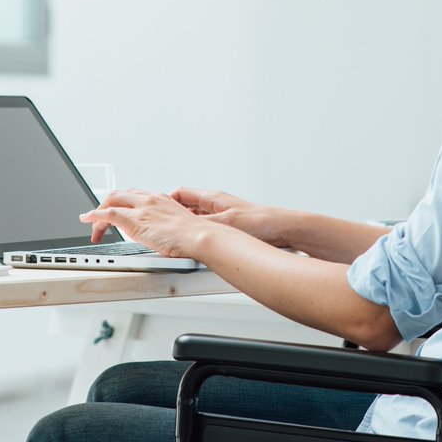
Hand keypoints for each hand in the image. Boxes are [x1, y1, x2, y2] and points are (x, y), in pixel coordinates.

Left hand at [79, 189, 216, 258]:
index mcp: (161, 199)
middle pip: (120, 195)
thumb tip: (161, 236)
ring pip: (111, 201)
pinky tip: (87, 220)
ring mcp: (141, 208)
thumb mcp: (179, 227)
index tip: (117, 213)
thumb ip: (167, 227)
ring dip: (99, 213)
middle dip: (107, 205)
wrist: (200, 237)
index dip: (122, 203)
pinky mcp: (134, 220)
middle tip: (102, 221)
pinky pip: (107, 214)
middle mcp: (150, 199)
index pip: (135, 196)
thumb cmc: (195, 237)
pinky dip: (94, 216)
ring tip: (94, 228)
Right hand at [170, 187, 291, 247]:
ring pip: (197, 220)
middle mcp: (217, 205)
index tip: (155, 211)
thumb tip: (183, 228)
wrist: (286, 229)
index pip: (181, 194)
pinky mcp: (232, 228)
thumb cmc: (262, 222)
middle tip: (160, 227)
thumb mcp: (226, 224)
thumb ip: (204, 226)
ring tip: (175, 239)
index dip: (166, 201)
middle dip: (173, 216)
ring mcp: (224, 216)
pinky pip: (208, 230)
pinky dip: (199, 237)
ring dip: (187, 228)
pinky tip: (197, 247)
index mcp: (213, 198)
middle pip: (186, 207)